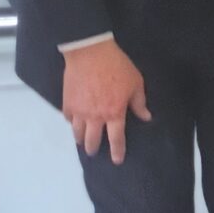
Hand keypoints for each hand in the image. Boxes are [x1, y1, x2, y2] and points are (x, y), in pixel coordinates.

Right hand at [62, 38, 150, 164]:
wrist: (90, 52)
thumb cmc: (117, 67)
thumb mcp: (135, 83)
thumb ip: (139, 103)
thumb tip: (146, 117)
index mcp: (114, 113)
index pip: (116, 139)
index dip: (117, 151)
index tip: (117, 160)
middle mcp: (95, 116)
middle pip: (92, 140)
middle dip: (93, 149)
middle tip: (94, 152)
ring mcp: (79, 111)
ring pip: (77, 132)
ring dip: (80, 138)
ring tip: (82, 141)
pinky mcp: (67, 102)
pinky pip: (68, 118)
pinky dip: (71, 122)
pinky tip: (73, 122)